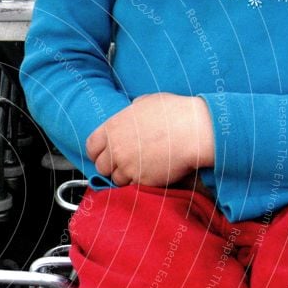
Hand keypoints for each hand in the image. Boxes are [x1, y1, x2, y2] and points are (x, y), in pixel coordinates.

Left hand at [86, 93, 214, 186]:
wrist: (195, 131)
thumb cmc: (176, 113)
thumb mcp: (148, 101)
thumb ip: (133, 109)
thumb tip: (133, 109)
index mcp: (113, 127)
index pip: (91, 146)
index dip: (98, 152)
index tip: (106, 154)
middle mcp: (115, 148)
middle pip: (101, 166)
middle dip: (111, 166)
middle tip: (126, 162)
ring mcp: (127, 166)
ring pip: (116, 179)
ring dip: (126, 176)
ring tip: (143, 166)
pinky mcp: (141, 180)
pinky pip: (133, 186)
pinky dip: (140, 182)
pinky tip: (152, 172)